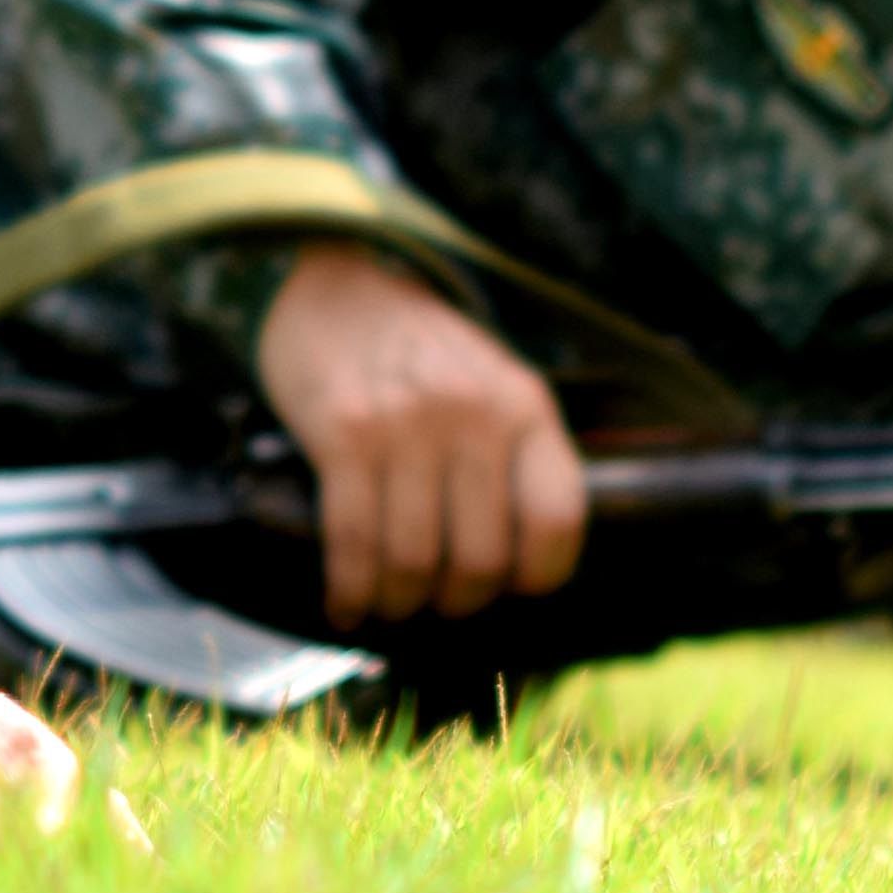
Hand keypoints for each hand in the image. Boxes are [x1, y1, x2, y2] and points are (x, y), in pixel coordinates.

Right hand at [252, 236, 585, 626]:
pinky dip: (350, 588)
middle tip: (441, 602)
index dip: (539, 574)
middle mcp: (472, 414)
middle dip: (460, 599)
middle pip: (482, 556)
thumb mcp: (492, 381)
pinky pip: (353, 541)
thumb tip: (515, 565)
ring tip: (392, 604)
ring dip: (401, 601)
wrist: (334, 287)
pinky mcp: (343, 434)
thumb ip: (513, 453)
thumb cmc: (419, 350)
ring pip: (414, 559)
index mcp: (523, 404)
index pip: (557, 517)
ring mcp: (405, 424)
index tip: (515, 589)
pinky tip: (346, 602)